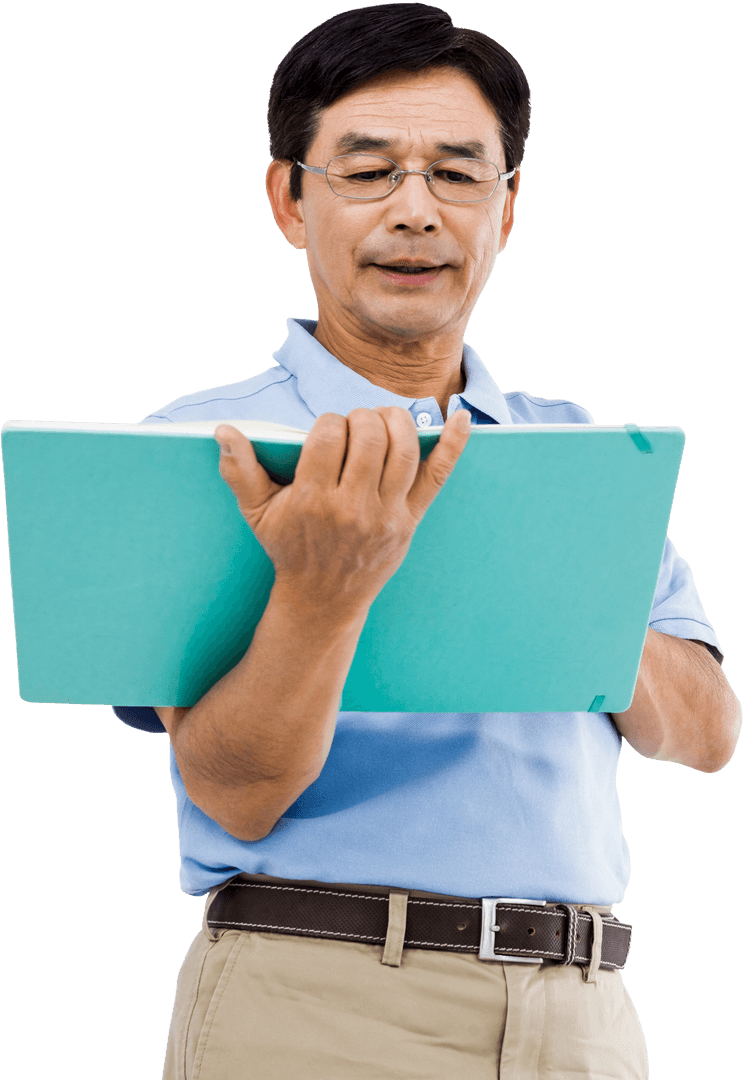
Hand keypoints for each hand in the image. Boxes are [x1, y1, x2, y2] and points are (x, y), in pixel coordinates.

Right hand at [214, 406, 470, 616]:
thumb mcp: (258, 513)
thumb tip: (223, 432)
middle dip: (361, 418)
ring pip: (403, 448)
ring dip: (396, 421)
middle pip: (369, 435)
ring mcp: (387, 515)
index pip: (329, 433)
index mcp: (314, 499)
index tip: (325, 434)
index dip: (328, 423)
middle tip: (354, 427)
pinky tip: (462, 418)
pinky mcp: (410, 521)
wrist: (324, 600)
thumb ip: (239, 471)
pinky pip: (438, 476)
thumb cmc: (291, 548)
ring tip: (383, 422)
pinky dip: (454, 444)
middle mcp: (353, 507)